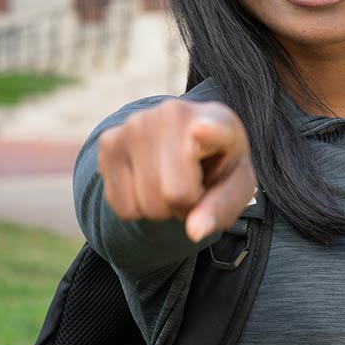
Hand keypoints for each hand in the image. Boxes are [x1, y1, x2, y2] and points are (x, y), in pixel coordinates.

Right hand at [96, 101, 257, 242]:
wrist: (185, 145)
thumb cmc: (217, 167)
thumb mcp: (235, 189)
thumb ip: (221, 209)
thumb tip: (194, 231)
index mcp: (219, 122)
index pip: (213, 128)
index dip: (209, 131)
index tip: (201, 130)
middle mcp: (173, 113)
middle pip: (175, 194)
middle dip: (185, 205)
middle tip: (192, 187)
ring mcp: (136, 124)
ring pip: (146, 205)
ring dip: (161, 208)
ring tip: (172, 183)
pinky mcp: (109, 140)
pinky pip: (121, 206)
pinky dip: (136, 209)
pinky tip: (149, 182)